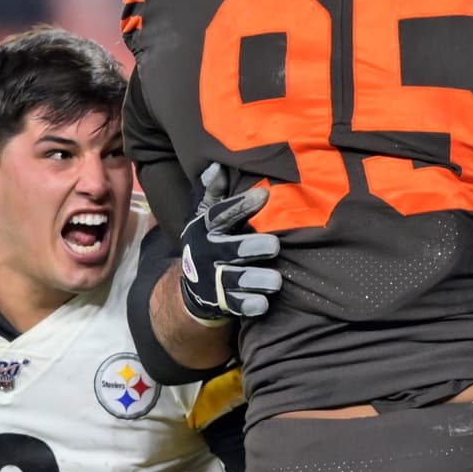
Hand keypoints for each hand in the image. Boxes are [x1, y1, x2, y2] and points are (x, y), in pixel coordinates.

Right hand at [179, 163, 281, 321]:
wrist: (196, 287)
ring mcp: (214, 280)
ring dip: (256, 280)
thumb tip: (217, 166)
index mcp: (204, 228)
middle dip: (252, 247)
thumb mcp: (205, 215)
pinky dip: (251, 305)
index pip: (220, 213)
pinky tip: (264, 302)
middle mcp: (207, 253)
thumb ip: (213, 192)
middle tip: (274, 245)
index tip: (264, 194)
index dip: (241, 204)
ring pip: (236, 280)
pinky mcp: (223, 303)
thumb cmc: (211, 241)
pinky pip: (238, 305)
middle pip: (230, 249)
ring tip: (276, 280)